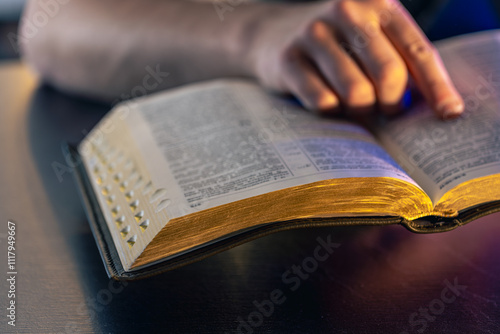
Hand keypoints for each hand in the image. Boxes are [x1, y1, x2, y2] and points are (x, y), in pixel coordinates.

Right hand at [249, 0, 463, 118]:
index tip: (449, 114)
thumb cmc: (336, 45)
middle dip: (391, 103)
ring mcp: (314, 33)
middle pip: (388, 74)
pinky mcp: (288, 58)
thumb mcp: (371, 39)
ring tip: (354, 106)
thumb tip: (437, 106)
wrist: (272, 33)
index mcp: (378, 5)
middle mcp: (347, 11)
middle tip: (385, 110)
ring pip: (355, 92)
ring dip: (359, 111)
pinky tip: (327, 102)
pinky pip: (322, 102)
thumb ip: (401, 60)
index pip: (418, 51)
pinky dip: (330, 112)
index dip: (437, 87)